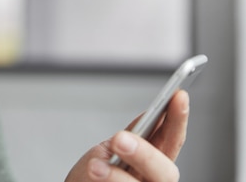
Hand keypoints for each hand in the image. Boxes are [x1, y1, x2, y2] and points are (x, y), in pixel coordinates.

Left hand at [65, 90, 189, 181]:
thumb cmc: (89, 177)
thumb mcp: (107, 151)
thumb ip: (130, 138)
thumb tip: (152, 115)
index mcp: (150, 163)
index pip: (172, 140)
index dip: (178, 119)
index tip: (178, 95)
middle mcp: (153, 180)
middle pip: (166, 171)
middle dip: (144, 153)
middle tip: (119, 139)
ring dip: (116, 176)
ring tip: (95, 167)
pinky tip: (93, 177)